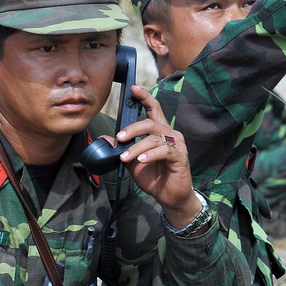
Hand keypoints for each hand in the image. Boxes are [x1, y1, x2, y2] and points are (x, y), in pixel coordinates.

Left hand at [115, 86, 204, 229]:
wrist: (170, 197)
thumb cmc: (154, 177)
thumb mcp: (132, 162)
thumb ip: (122, 149)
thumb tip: (105, 139)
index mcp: (159, 131)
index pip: (153, 108)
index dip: (144, 97)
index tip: (133, 89)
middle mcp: (169, 134)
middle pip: (150, 122)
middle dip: (132, 128)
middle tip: (119, 138)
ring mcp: (176, 145)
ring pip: (154, 137)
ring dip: (137, 147)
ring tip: (126, 157)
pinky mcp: (180, 157)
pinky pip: (164, 151)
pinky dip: (151, 154)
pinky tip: (142, 160)